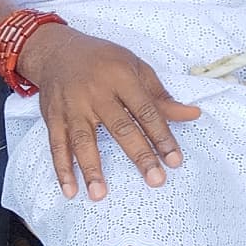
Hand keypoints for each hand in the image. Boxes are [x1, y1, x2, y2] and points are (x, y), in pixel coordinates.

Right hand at [16, 24, 202, 200]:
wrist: (56, 50)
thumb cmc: (101, 59)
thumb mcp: (135, 67)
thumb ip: (160, 96)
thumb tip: (192, 114)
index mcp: (121, 77)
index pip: (146, 111)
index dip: (162, 136)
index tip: (174, 161)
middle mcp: (95, 92)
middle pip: (120, 128)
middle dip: (139, 155)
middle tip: (155, 180)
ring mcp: (71, 106)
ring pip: (83, 140)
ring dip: (91, 169)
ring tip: (100, 194)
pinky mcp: (53, 117)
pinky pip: (56, 145)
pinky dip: (61, 168)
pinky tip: (70, 189)